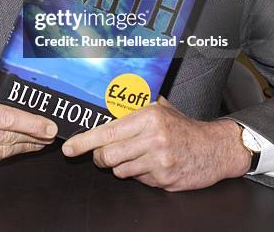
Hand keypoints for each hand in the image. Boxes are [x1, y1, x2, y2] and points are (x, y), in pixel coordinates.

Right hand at [0, 87, 56, 181]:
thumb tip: (15, 92)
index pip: (6, 118)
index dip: (31, 123)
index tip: (48, 126)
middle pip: (7, 136)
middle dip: (33, 136)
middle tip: (49, 134)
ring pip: (2, 152)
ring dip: (24, 147)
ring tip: (39, 142)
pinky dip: (6, 156)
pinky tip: (16, 150)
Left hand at [62, 97, 250, 190]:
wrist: (215, 148)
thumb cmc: (184, 127)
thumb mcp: (161, 108)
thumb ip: (136, 106)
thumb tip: (108, 102)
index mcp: (148, 117)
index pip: (107, 132)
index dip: (84, 141)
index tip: (69, 148)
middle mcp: (153, 138)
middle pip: (108, 155)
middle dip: (99, 157)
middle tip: (101, 154)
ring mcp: (159, 161)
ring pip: (120, 170)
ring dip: (121, 166)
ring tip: (136, 156)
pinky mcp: (164, 179)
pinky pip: (138, 180)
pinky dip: (139, 174)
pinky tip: (151, 165)